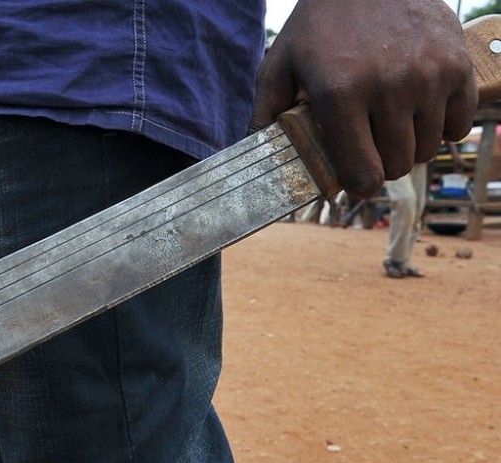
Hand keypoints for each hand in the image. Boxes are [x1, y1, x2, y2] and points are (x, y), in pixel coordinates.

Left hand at [250, 0, 477, 198]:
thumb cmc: (321, 24)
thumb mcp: (281, 63)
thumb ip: (265, 112)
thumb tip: (254, 156)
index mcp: (340, 93)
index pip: (363, 172)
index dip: (358, 184)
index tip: (354, 180)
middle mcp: (389, 87)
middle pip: (398, 166)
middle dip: (382, 164)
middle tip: (369, 147)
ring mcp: (429, 76)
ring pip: (428, 149)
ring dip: (410, 145)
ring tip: (390, 124)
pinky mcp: (457, 66)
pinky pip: (460, 125)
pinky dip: (443, 127)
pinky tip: (420, 113)